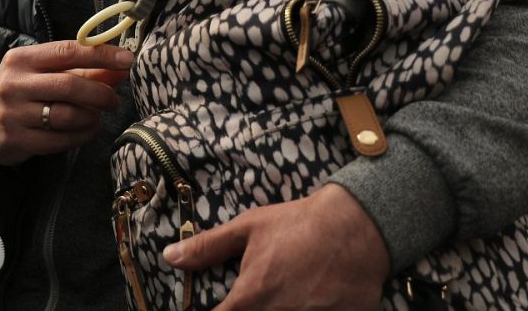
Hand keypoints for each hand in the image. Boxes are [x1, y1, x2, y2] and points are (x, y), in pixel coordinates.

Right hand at [0, 41, 133, 165]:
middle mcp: (15, 83)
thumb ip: (82, 70)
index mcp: (23, 59)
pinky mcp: (16, 140)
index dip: (101, 55)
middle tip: (114, 101)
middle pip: (70, 86)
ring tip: (96, 117)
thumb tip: (121, 67)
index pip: (67, 51)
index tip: (127, 60)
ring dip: (91, 118)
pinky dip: (81, 136)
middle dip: (100, 94)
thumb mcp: (44, 73)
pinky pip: (60, 141)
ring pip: (67, 116)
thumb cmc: (21, 91)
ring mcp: (14, 113)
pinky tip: (85, 131)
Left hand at [164, 184, 387, 310]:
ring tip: (286, 292)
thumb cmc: (299, 225)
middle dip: (250, 310)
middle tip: (262, 294)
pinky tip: (309, 299)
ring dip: (278, 309)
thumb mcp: (249, 228)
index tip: (218, 308)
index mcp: (252, 296)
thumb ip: (208, 247)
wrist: (357, 226)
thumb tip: (170, 257)